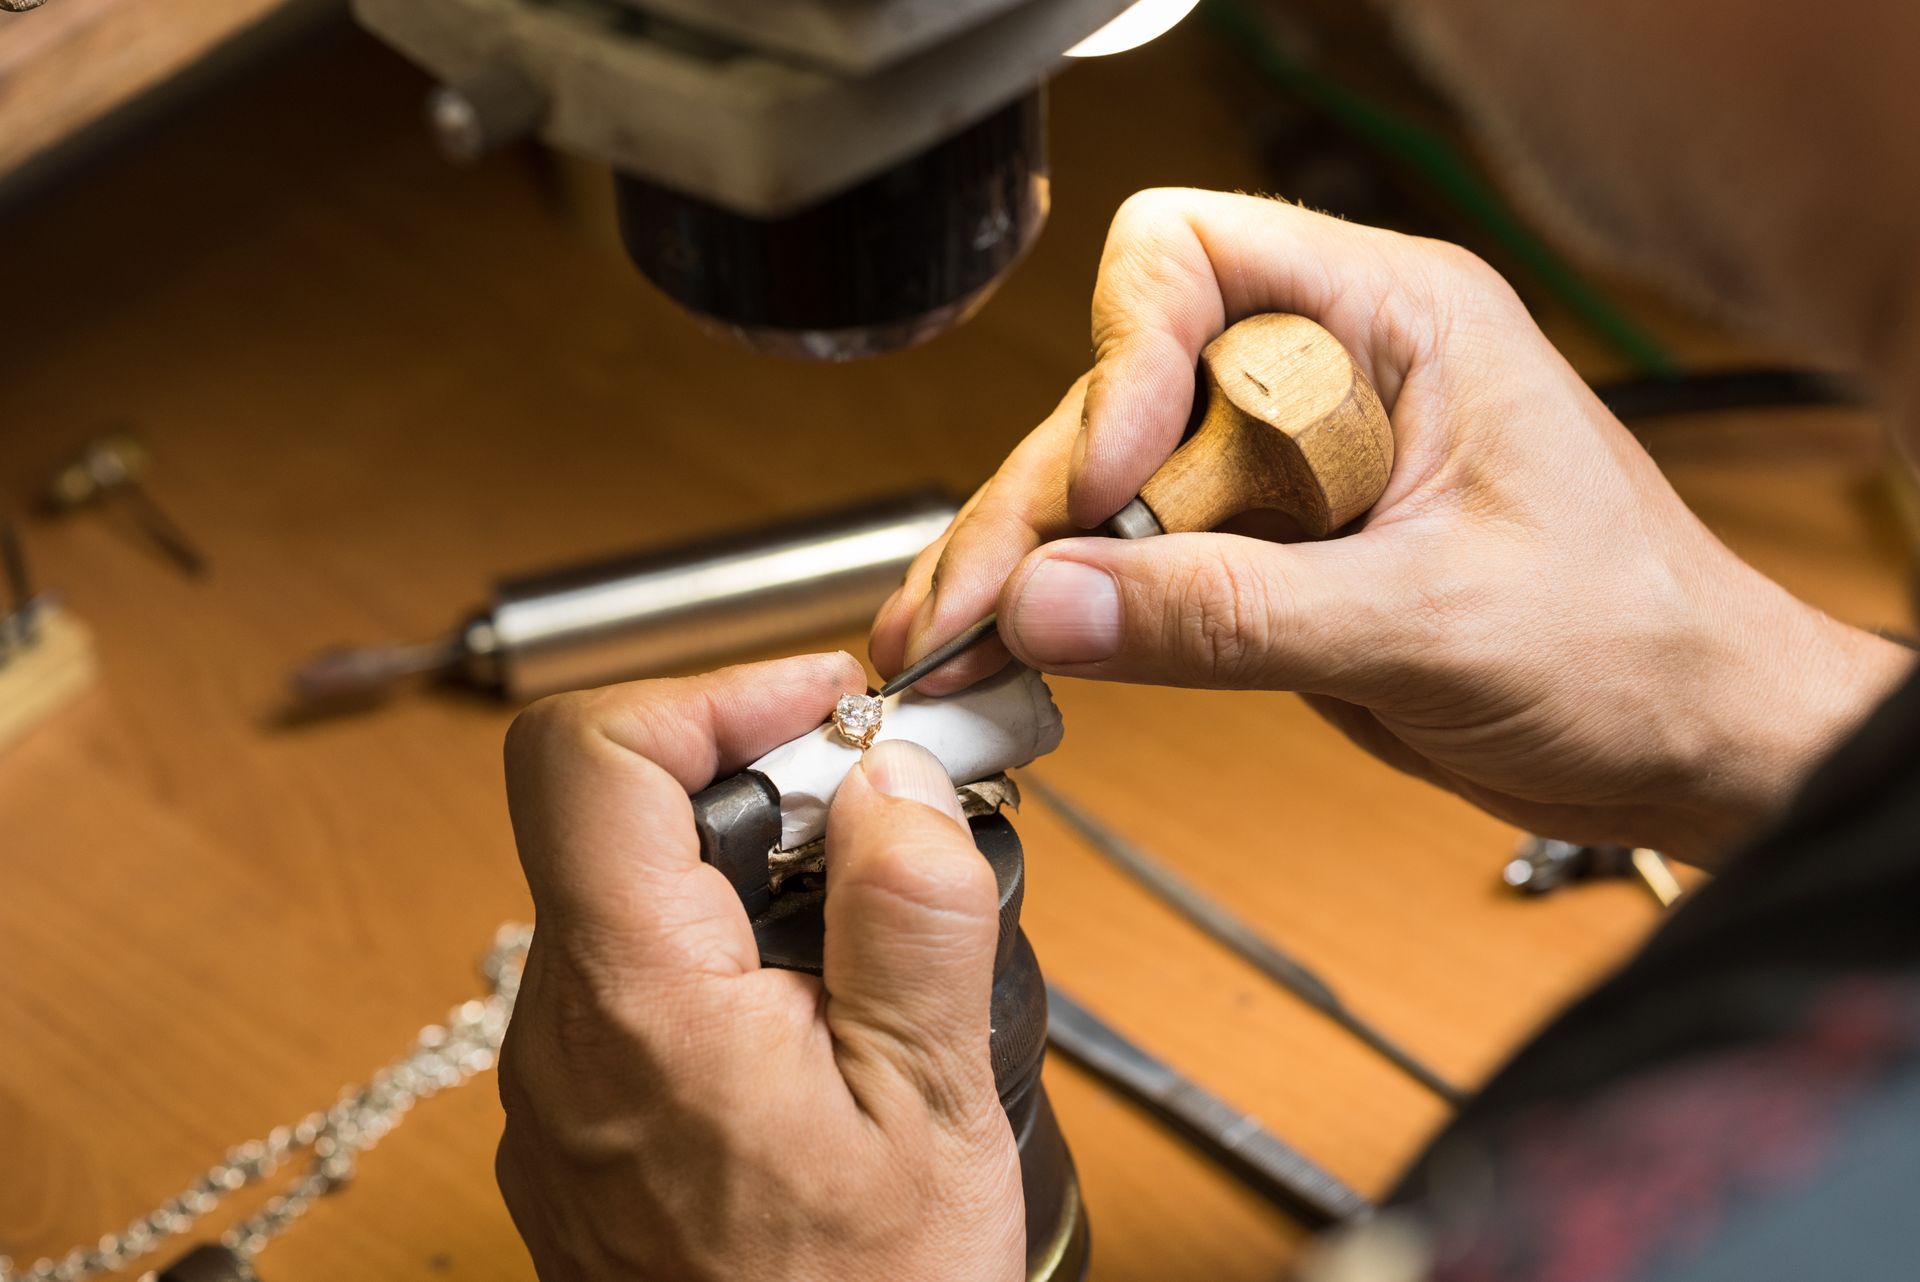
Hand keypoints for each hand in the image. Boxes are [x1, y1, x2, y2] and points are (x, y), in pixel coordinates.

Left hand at [495, 654, 1023, 1281]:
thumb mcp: (929, 1116)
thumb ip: (912, 919)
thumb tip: (891, 774)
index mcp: (635, 1005)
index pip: (587, 754)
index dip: (712, 692)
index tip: (828, 709)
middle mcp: (560, 1034)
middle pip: (618, 810)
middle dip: (763, 772)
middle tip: (890, 804)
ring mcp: (558, 1082)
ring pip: (633, 889)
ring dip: (755, 861)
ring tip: (878, 910)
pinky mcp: (582, 1119)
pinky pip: (638, 975)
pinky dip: (730, 941)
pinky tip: (826, 1000)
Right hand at [872, 189, 1909, 860]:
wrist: (1690, 745)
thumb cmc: (1638, 643)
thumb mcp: (1430, 622)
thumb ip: (1232, 614)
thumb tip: (1053, 600)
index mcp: (1392, 322)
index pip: (1194, 261)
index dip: (1123, 357)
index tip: (1107, 481)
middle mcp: (1324, 379)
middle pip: (1120, 389)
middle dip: (1038, 498)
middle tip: (972, 607)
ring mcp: (1290, 476)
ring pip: (1109, 485)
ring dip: (1025, 564)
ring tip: (948, 649)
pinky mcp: (1268, 559)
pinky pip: (1141, 565)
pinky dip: (1069, 614)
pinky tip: (1004, 659)